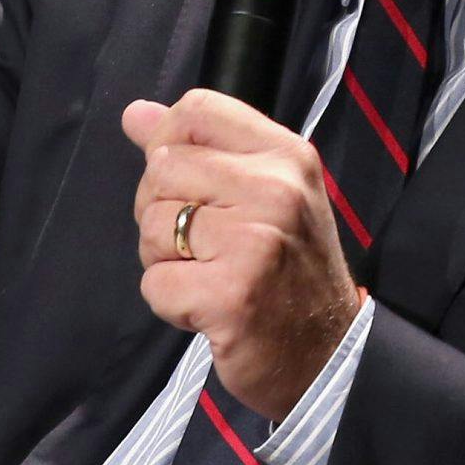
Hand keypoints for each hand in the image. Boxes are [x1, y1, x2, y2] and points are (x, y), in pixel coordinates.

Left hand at [128, 89, 362, 420]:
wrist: (329, 354)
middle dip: (162, 211)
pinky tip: (208, 308)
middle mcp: (275, 190)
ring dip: (165, 260)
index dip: (168, 140)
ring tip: (209, 275)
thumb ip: (200, 149)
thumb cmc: (289, 271)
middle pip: (162, 169)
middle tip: (204, 245)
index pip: (198, 110)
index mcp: (285, 156)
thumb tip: (135, 113)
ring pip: (152, 227)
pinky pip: (155, 284)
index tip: (182, 181)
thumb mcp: (262, 195)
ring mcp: (254, 243)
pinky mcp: (230, 296)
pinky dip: (170, 302)